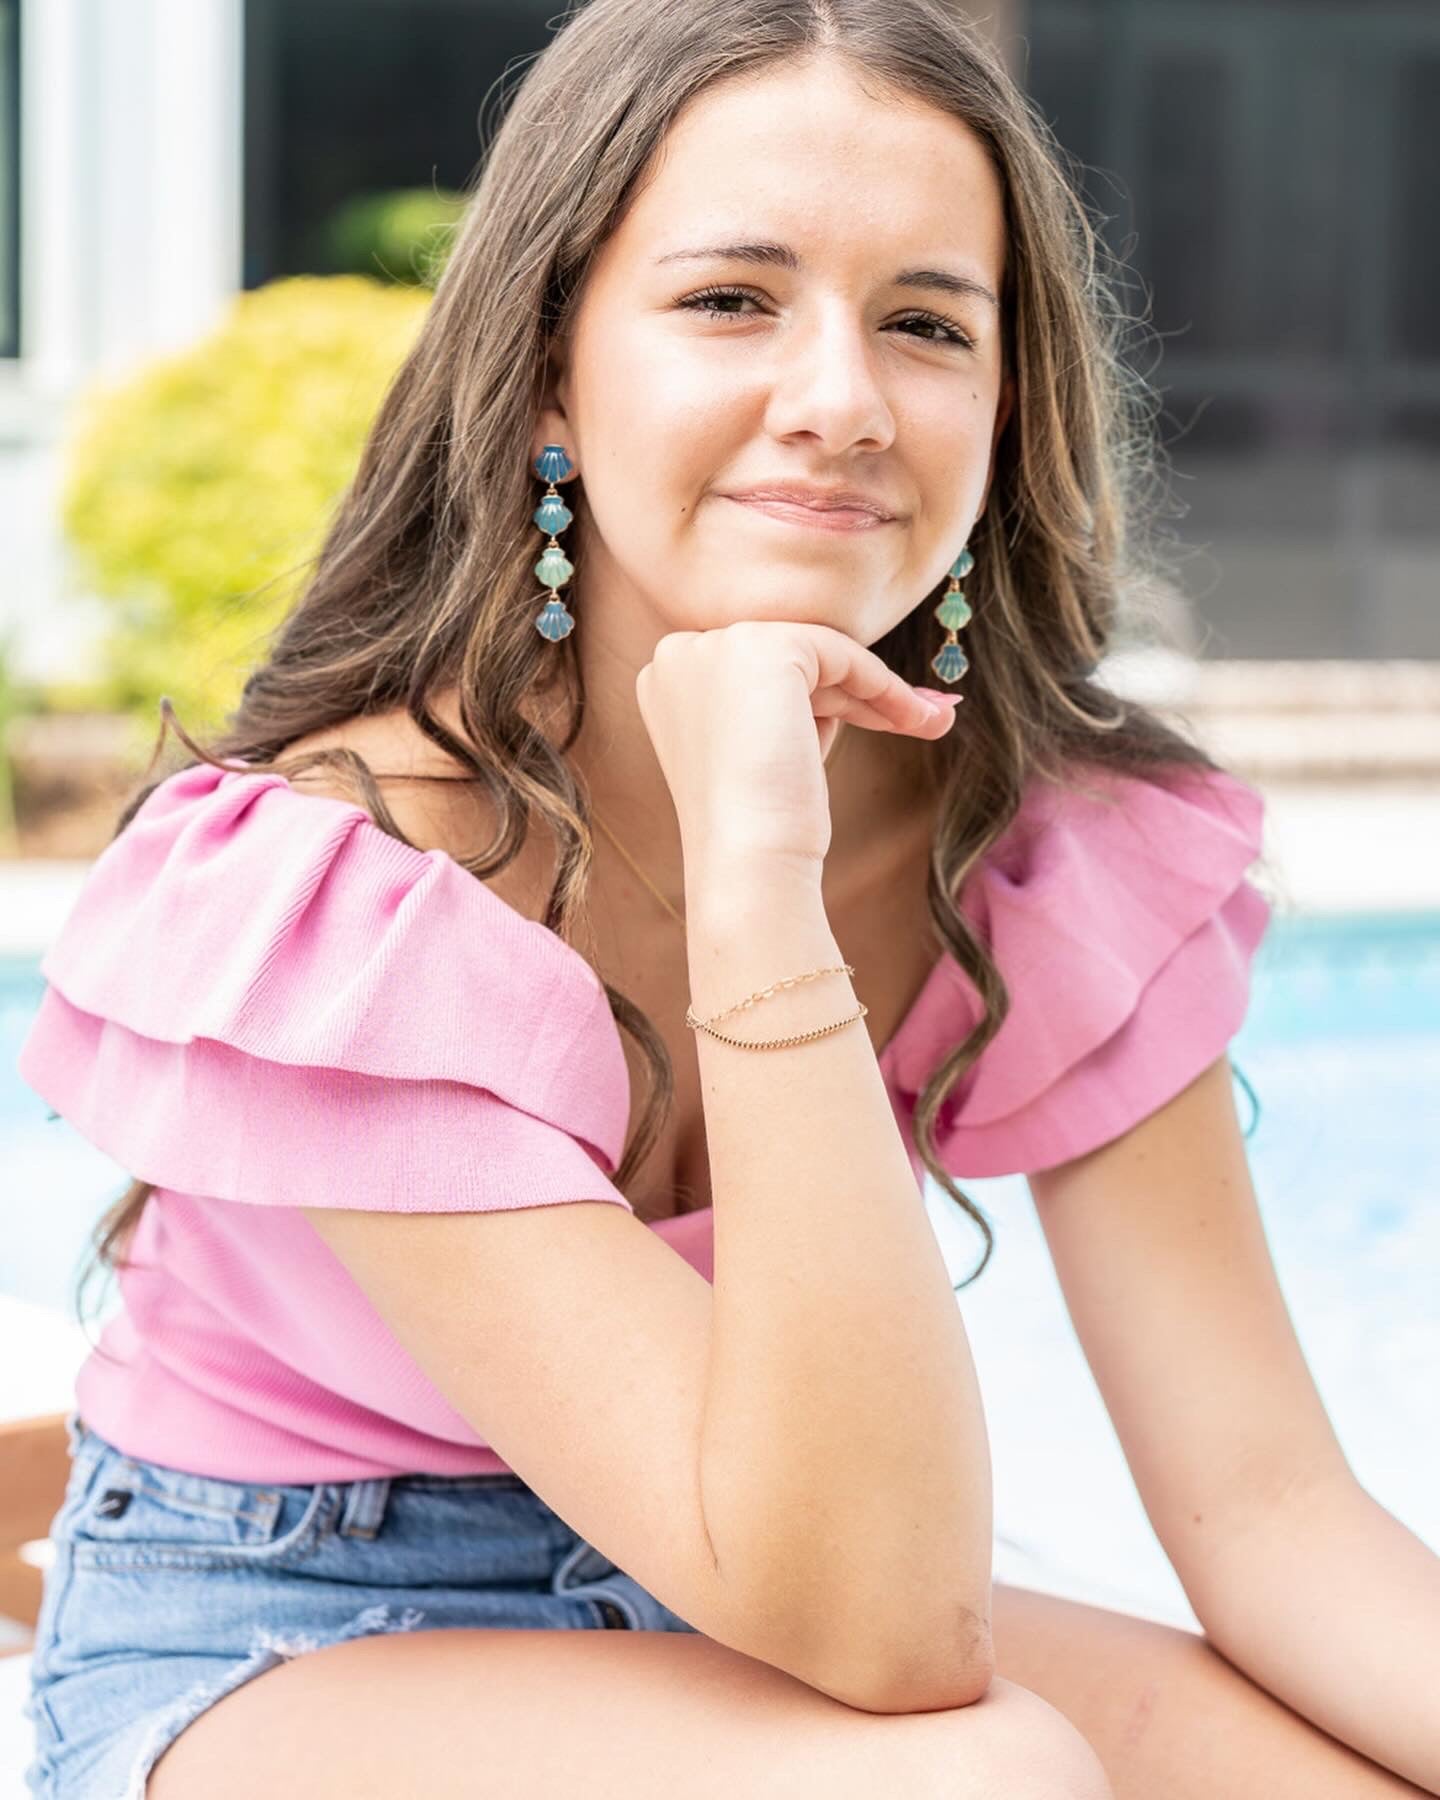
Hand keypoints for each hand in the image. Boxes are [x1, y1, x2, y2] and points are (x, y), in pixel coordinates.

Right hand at [634, 620, 957, 868]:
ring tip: (933, 722)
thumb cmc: (756, 827)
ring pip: (816, 656)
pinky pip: (838, 653)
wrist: (746, 861)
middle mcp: (679, 655)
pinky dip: (881, 685)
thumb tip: (873, 692)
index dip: (823, 698)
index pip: (758, 676)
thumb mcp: (766, 750)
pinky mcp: (762, 647)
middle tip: (922, 716)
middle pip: (789, 663)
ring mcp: (714, 646)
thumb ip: (792, 707)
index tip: (880, 717)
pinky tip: (916, 716)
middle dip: (860, 691)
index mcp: (667, 683)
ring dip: (882, 692)